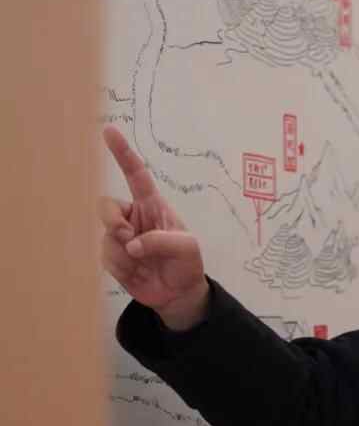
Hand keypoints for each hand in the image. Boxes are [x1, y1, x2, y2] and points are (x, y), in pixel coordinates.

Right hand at [99, 126, 208, 330]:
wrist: (178, 294)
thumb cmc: (186, 264)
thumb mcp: (187, 248)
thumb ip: (162, 241)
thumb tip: (132, 244)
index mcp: (152, 206)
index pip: (136, 175)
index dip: (123, 154)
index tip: (109, 132)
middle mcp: (133, 217)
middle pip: (106, 206)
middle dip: (113, 222)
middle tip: (129, 238)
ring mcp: (122, 237)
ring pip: (106, 236)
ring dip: (123, 253)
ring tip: (143, 263)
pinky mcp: (113, 257)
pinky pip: (105, 256)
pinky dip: (121, 267)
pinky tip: (136, 273)